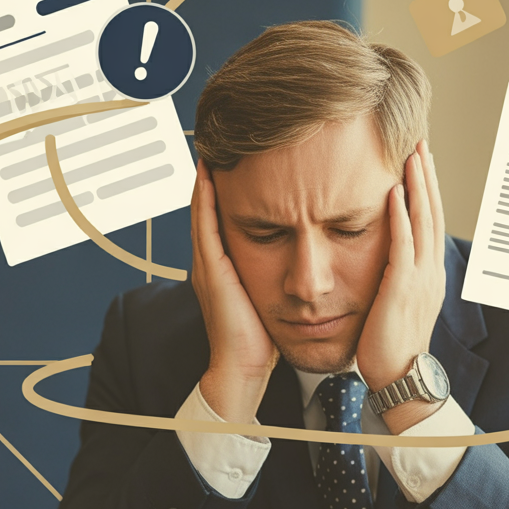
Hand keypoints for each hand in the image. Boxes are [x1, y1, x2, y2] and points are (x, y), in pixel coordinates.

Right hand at [191, 161, 278, 424]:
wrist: (244, 367)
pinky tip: (210, 175)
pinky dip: (206, 198)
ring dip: (207, 178)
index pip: (223, 215)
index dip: (226, 186)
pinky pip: (206, 225)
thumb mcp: (271, 297)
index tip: (237, 158)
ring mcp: (207, 263)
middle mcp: (211, 259)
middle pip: (209, 205)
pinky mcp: (210, 269)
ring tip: (212, 146)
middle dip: (213, 174)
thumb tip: (304, 258)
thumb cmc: (262, 339)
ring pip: (204, 209)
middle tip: (218, 141)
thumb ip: (277, 274)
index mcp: (225, 265)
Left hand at [355, 141, 446, 431]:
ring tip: (412, 153)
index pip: (430, 221)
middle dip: (426, 176)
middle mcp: (431, 270)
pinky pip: (403, 244)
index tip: (419, 160)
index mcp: (430, 273)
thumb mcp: (396, 304)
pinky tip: (394, 191)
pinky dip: (400, 215)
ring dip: (417, 185)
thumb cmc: (390, 345)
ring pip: (422, 221)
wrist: (400, 377)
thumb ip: (395, 279)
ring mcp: (421, 278)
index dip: (426, 189)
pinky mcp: (403, 287)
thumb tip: (385, 262)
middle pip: (432, 212)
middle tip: (420, 142)